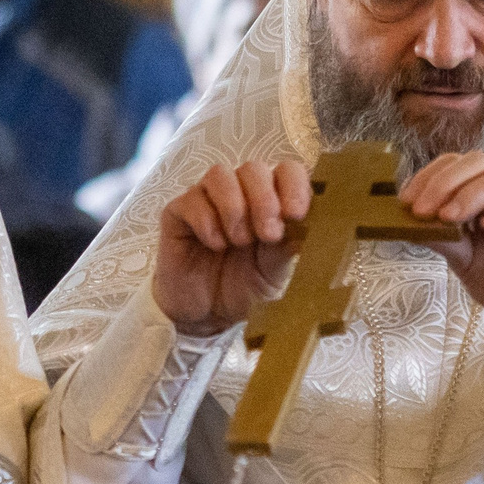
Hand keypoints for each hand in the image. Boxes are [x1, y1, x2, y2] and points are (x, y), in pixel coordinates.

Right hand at [154, 160, 312, 337]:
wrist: (206, 315)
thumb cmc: (245, 288)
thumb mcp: (275, 274)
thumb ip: (288, 248)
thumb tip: (305, 226)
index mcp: (272, 201)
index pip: (287, 171)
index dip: (294, 185)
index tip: (296, 214)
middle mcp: (240, 193)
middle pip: (253, 169)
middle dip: (264, 200)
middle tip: (268, 235)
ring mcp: (207, 199)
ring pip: (220, 175)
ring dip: (234, 207)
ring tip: (239, 242)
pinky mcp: (178, 213)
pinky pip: (191, 199)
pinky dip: (207, 221)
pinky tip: (214, 245)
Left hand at [403, 153, 483, 346]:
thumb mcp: (463, 257)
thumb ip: (442, 236)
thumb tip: (407, 220)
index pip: (460, 164)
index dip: (431, 176)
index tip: (406, 200)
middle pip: (482, 162)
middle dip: (447, 182)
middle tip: (422, 209)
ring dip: (473, 193)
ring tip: (449, 217)